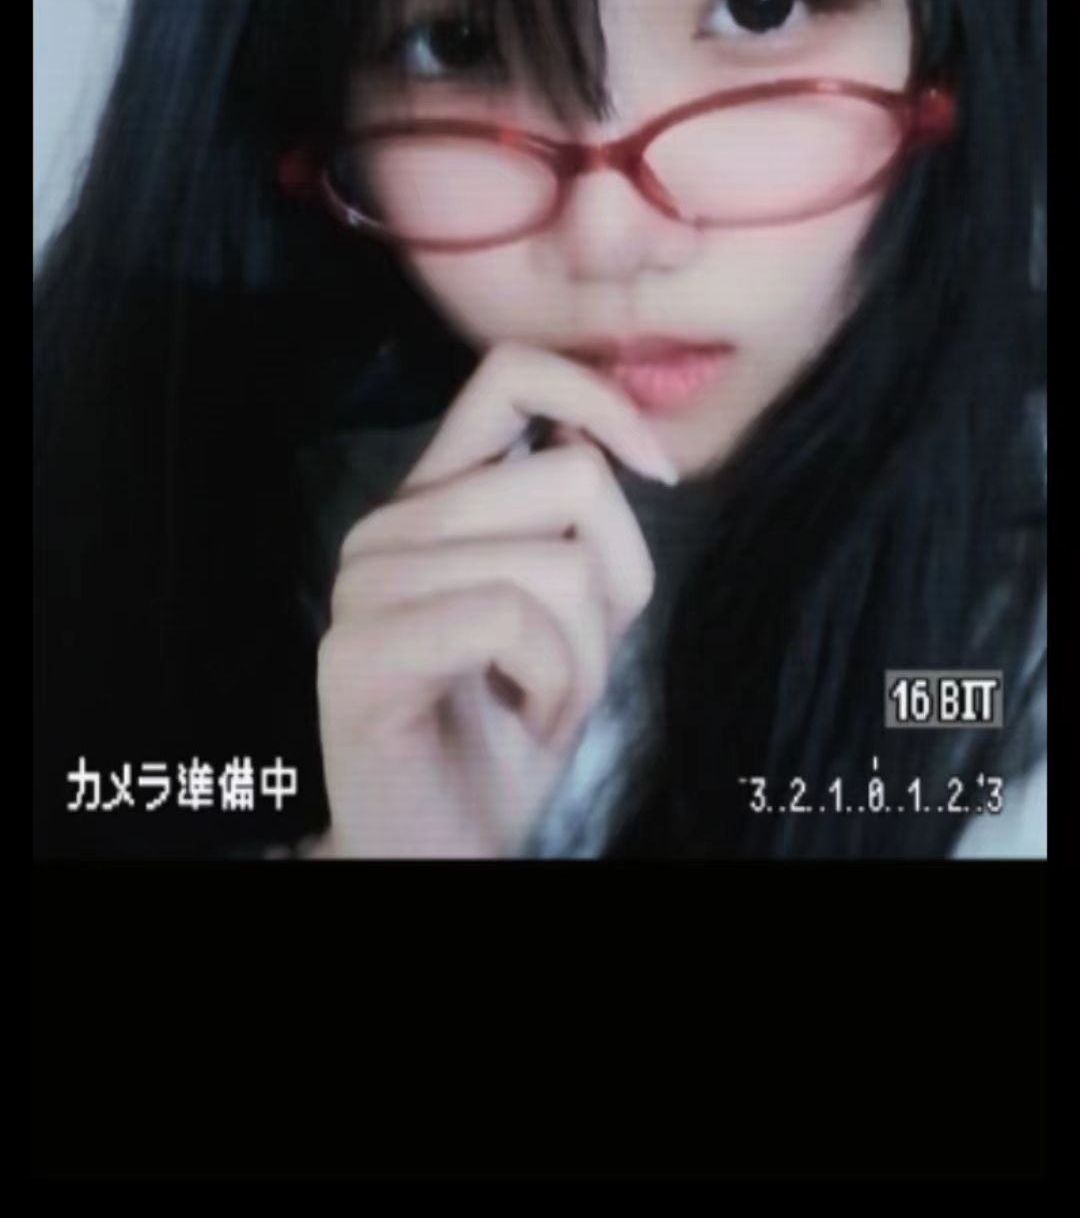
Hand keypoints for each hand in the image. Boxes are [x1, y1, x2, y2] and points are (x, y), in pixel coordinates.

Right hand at [313, 340, 677, 857]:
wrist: (440, 844)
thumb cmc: (509, 726)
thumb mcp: (579, 614)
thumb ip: (589, 525)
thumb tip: (616, 442)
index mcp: (435, 496)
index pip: (512, 373)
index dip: (601, 402)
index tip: (659, 473)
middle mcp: (388, 524)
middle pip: (572, 479)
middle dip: (613, 590)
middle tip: (566, 665)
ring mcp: (362, 586)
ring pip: (555, 562)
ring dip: (583, 659)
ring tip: (538, 700)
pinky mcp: (357, 654)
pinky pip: (507, 620)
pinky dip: (549, 685)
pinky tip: (517, 720)